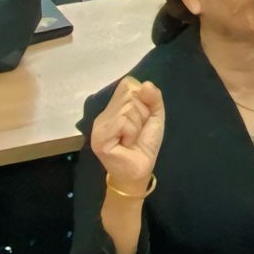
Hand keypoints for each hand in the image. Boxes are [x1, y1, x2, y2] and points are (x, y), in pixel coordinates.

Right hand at [88, 75, 165, 192]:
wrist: (140, 170)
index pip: (128, 85)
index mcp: (113, 108)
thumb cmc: (145, 144)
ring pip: (127, 108)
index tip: (142, 118)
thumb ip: (153, 98)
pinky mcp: (99, 137)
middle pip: (129, 95)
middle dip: (141, 114)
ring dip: (137, 125)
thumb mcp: (155, 116)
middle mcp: (103, 114)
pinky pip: (122, 121)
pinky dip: (131, 132)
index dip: (142, 100)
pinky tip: (126, 144)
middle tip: (137, 132)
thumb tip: (145, 84)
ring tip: (131, 139)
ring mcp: (99, 126)